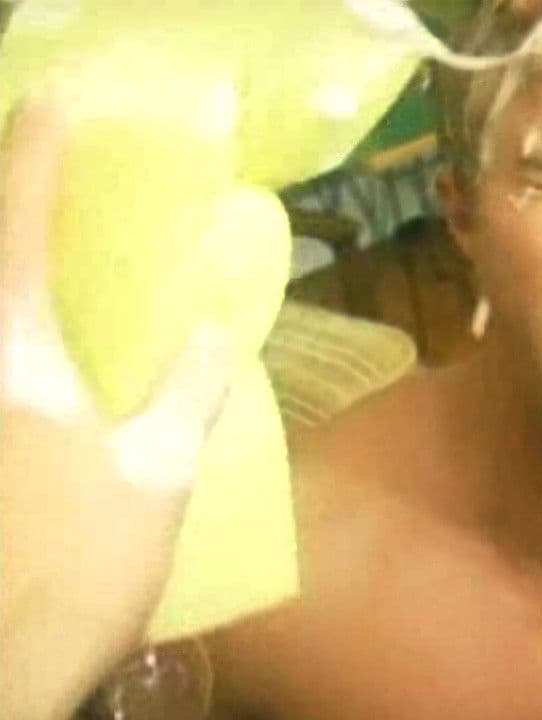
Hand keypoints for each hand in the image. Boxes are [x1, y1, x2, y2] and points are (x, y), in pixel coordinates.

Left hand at [0, 100, 231, 719]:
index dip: (36, 160)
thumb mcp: (155, 473)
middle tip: (39, 162)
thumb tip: (212, 326)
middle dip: (8, 200)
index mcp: (18, 361)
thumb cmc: (84, 559)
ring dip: (17, 265)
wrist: (11, 657)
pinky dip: (21, 323)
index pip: (21, 233)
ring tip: (46, 240)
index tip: (56, 103)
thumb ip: (182, 391)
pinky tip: (48, 341)